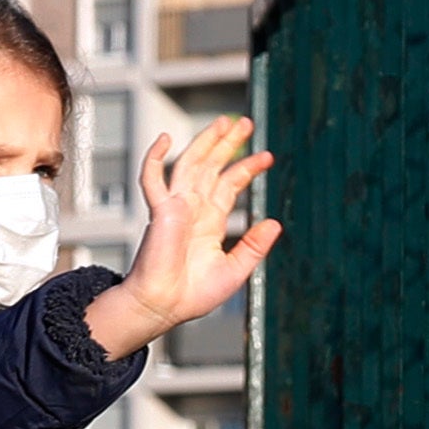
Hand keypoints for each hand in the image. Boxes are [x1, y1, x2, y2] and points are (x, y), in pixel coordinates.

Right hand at [85, 118, 277, 360]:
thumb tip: (275, 222)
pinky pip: (152, 179)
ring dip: (206, 142)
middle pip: (212, 166)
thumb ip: (253, 246)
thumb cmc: (194, 294)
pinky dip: (155, 158)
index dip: (247, 168)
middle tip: (246, 122)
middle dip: (227, 144)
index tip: (267, 156)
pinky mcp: (160, 212)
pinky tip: (166, 139)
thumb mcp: (235, 270)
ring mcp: (176, 207)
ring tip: (225, 122)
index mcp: (210, 221)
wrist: (165, 306)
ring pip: (190, 164)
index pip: (229, 185)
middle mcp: (193, 208)